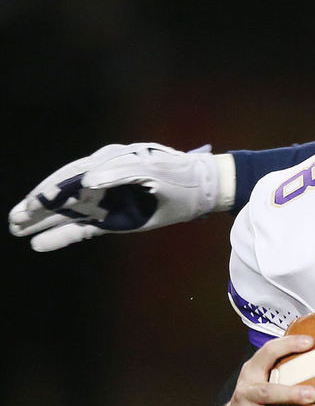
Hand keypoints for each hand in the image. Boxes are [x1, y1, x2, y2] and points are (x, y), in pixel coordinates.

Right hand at [8, 142, 230, 250]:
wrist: (203, 188)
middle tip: (12, 220)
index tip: (29, 203)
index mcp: (107, 162)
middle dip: (37, 207)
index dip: (48, 191)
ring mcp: (107, 201)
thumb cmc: (178, 174)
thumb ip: (118, 172)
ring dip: (45, 222)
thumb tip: (87, 179)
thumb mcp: (151, 168)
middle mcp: (102, 180)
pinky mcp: (116, 218)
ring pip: (68, 212)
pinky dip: (64, 235)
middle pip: (62, 194)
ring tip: (18, 230)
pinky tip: (43, 243)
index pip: (69, 177)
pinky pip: (84, 227)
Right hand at [212, 335, 314, 405]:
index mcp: (253, 372)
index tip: (310, 342)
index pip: (267, 352)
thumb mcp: (266, 377)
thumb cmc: (260, 397)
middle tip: (313, 394)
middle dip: (289, 393)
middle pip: (266, 392)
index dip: (287, 345)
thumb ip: (288, 366)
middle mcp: (246, 393)